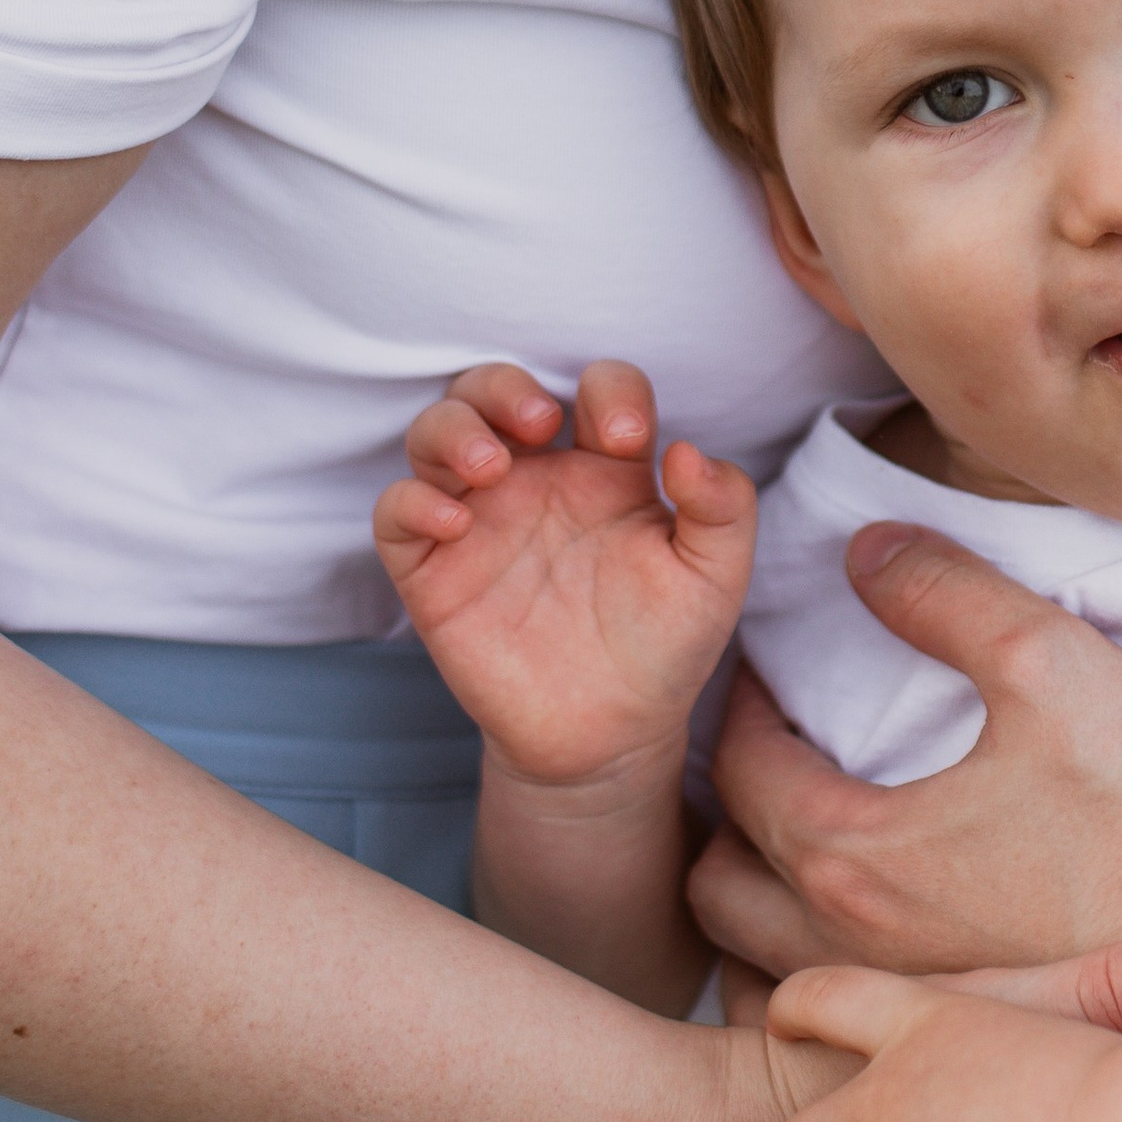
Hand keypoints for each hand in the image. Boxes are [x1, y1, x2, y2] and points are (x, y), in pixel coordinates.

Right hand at [375, 358, 753, 784]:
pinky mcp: (434, 570)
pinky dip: (412, 502)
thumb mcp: (714, 577)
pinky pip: (397, 512)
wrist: (610, 735)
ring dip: (454, 429)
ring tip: (492, 466)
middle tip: (540, 422)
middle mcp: (536, 478)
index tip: (629, 438)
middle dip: (506, 386)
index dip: (612, 391)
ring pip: (436, 433)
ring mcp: (480, 519)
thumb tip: (690, 451)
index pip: (598, 389)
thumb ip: (724, 508)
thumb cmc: (664, 644)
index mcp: (606, 466)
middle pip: (494, 389)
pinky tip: (455, 523)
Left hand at [690, 525, 1121, 1031]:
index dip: (745, 705)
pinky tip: (866, 944)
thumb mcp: (1052, 664)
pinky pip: (822, 1037)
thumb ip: (946, 592)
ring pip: (753, 971)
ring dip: (756, 901)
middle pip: (713, 883)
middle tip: (771, 758)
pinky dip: (808, 988)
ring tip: (801, 848)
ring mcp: (893, 1021)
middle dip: (728, 811)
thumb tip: (865, 547)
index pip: (742, 769)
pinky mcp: (945, 1061)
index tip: (771, 673)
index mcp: (852, 855)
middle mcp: (846, 953)